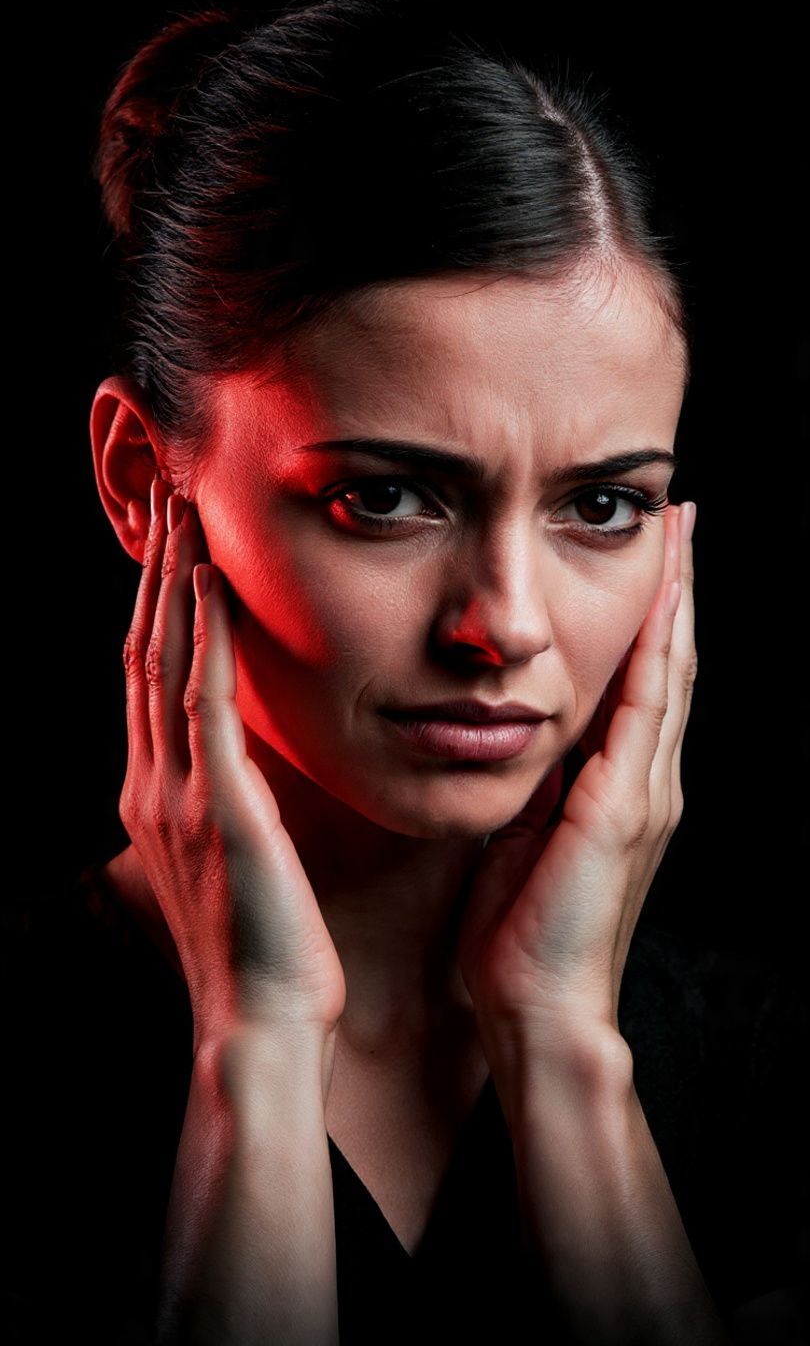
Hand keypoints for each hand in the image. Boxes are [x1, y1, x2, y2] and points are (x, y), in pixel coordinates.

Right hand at [119, 475, 346, 1052]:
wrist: (258, 1026)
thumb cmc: (263, 951)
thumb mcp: (231, 862)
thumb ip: (226, 801)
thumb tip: (245, 759)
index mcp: (157, 793)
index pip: (149, 675)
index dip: (156, 602)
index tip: (171, 540)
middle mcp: (153, 781)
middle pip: (144, 648)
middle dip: (154, 569)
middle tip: (165, 494)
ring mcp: (178, 791)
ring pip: (164, 658)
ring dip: (172, 578)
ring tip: (183, 509)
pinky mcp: (217, 805)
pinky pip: (205, 700)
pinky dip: (204, 633)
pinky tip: (210, 578)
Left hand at [457, 502, 695, 1041]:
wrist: (538, 1004)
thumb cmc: (522, 929)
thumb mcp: (525, 832)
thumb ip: (539, 779)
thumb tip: (521, 729)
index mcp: (620, 785)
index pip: (642, 679)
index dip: (652, 613)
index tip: (653, 553)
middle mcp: (646, 780)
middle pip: (671, 660)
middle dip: (676, 585)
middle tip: (681, 515)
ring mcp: (643, 793)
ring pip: (668, 673)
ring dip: (675, 600)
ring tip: (679, 534)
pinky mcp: (622, 808)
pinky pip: (643, 714)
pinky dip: (655, 654)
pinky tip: (660, 607)